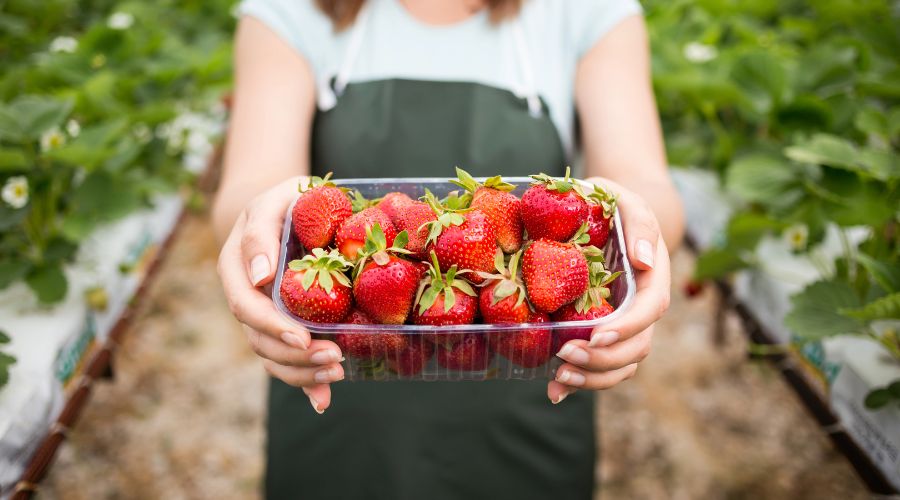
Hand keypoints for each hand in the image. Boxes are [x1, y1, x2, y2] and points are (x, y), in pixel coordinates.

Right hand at [217, 176, 343, 413]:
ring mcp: (263, 316)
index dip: (273, 327)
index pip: (247, 307)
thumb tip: (261, 277)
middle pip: (260, 340)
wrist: (286, 208)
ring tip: (336, 372)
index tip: (303, 338)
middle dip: (295, 357)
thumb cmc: (283, 199)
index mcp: (235, 269)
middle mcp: (246, 298)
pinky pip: (288, 359)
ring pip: (272, 356)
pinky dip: (305, 384)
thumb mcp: (272, 201)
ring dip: (302, 373)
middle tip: (333, 359)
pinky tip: (323, 400)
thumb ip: (261, 232)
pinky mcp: (284, 325)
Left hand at [547, 178, 671, 402]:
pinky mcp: (600, 332)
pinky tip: (553, 390)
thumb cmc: (611, 202)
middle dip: (603, 359)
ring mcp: (622, 324)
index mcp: (653, 278)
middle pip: (636, 347)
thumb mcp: (624, 198)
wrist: (602, 214)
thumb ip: (639, 222)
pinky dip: (579, 382)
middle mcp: (641, 307)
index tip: (598, 335)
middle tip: (565, 356)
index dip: (627, 327)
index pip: (650, 309)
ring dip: (592, 378)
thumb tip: (644, 260)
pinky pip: (598, 365)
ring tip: (558, 378)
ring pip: (621, 364)